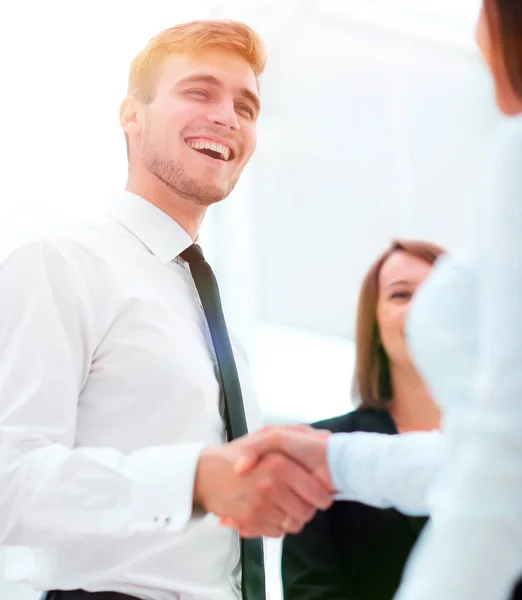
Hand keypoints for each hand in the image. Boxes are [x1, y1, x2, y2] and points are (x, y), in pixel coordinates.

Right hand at [194, 433, 333, 537]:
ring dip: (290, 517)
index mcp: (279, 464)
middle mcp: (271, 486)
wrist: (205, 473)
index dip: (321, 495)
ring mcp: (260, 505)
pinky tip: (267, 511)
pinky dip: (275, 525)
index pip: (317, 492)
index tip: (318, 493)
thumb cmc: (237, 454)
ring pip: (293, 524)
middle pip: (307, 512)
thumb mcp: (266, 435)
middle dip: (306, 508)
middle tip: (298, 499)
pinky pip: (276, 532)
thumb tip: (326, 436)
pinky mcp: (250, 521)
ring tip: (282, 504)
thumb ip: (296, 432)